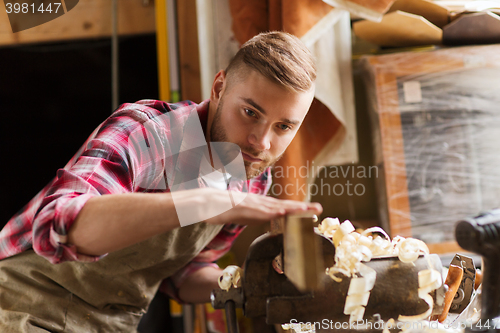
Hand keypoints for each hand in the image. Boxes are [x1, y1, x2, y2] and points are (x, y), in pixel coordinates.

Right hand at [198, 188, 321, 225]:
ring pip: (276, 207)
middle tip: (319, 208)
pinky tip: (284, 213)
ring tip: (308, 210)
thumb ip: (253, 216)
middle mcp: (259, 202)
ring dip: (293, 208)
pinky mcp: (244, 207)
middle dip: (302, 207)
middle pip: (284, 205)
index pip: (281, 207)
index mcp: (259, 205)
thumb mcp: (242, 215)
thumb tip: (263, 218)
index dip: (297, 209)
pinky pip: (261, 211)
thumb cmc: (222, 209)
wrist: (205, 202)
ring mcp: (252, 204)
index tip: (311, 211)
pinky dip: (274, 212)